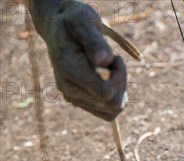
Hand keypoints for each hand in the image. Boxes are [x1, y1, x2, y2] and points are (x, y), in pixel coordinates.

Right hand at [31, 1, 126, 120]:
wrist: (59, 28)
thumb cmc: (75, 22)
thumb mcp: (84, 22)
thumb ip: (94, 42)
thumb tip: (104, 61)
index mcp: (69, 72)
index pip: (106, 92)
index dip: (118, 76)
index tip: (114, 57)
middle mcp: (69, 90)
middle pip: (113, 103)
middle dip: (120, 82)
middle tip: (113, 62)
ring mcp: (75, 99)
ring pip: (114, 108)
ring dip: (119, 88)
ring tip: (109, 69)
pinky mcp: (82, 103)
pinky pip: (110, 111)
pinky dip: (115, 96)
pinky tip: (108, 79)